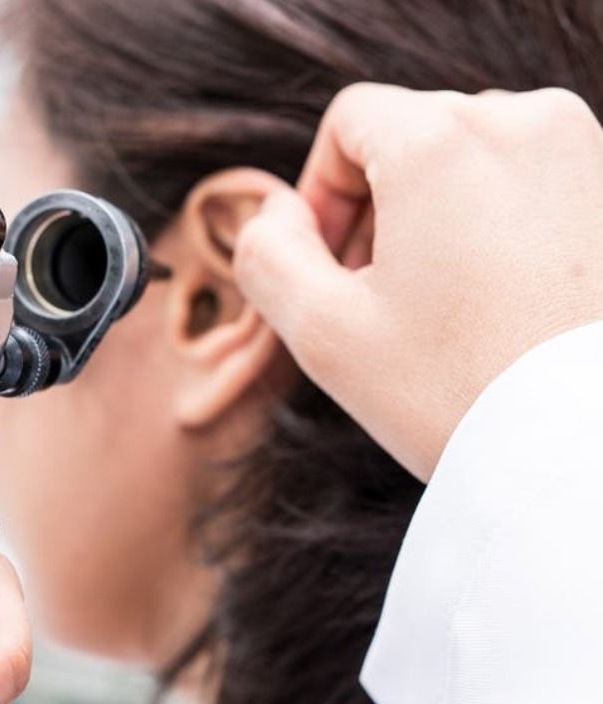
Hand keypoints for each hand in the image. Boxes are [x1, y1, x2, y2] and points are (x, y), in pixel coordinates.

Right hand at [233, 83, 602, 479]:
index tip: (329, 268)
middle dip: (378, 207)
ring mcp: (587, 152)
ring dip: (439, 215)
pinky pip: (535, 182)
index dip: (319, 192)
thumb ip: (265, 254)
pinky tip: (497, 302)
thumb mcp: (322, 333)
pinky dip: (501, 225)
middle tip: (376, 298)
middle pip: (413, 134)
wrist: (594, 453)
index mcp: (441, 142)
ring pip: (476, 157)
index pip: (349, 120)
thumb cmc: (460, 393)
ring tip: (440, 304)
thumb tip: (278, 212)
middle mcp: (524, 123)